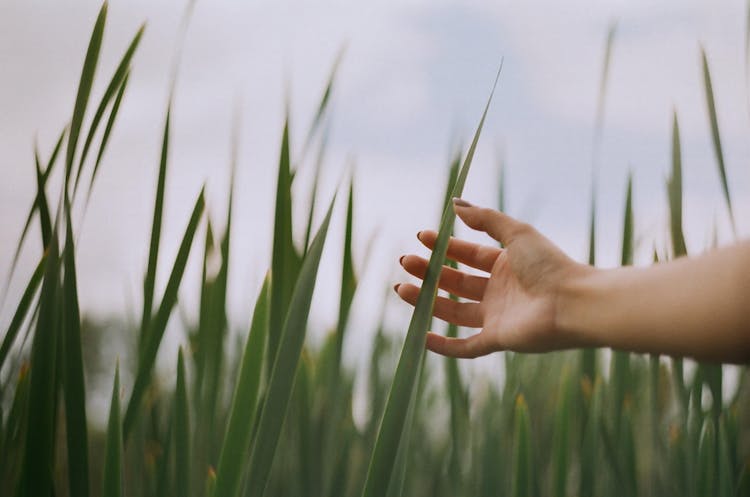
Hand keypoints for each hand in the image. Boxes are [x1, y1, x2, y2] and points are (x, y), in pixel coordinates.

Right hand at [395, 199, 590, 357]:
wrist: (573, 302)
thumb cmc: (549, 264)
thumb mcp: (516, 233)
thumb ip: (485, 218)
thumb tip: (455, 203)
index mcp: (505, 266)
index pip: (467, 256)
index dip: (444, 247)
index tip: (422, 237)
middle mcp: (499, 292)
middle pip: (456, 282)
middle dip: (429, 272)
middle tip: (406, 262)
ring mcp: (496, 317)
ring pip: (453, 311)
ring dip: (426, 300)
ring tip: (401, 288)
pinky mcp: (497, 340)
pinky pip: (465, 347)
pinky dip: (443, 345)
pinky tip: (421, 335)